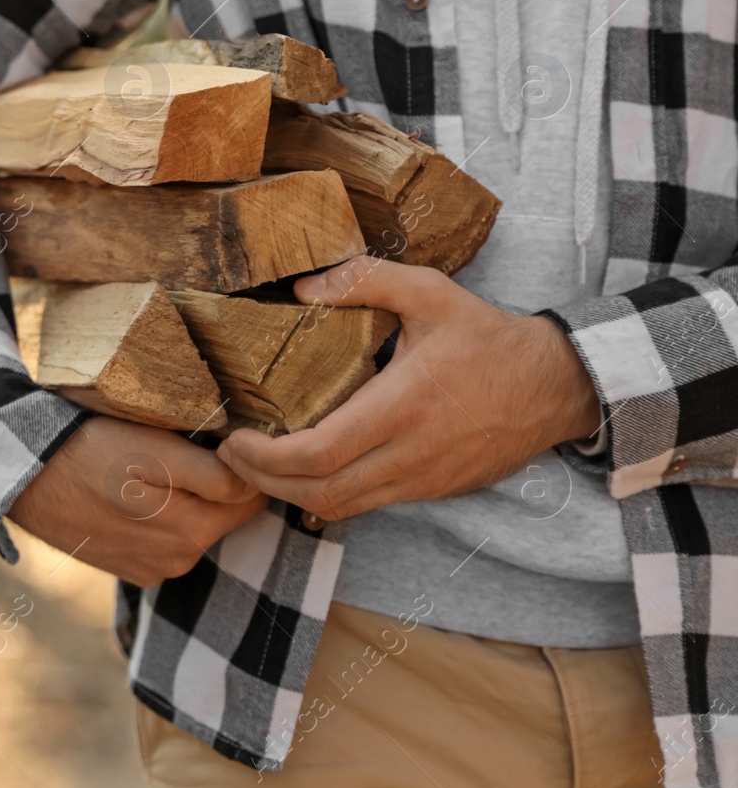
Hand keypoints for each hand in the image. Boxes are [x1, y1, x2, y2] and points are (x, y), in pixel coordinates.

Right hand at [7, 415, 267, 586]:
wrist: (23, 476)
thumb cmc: (89, 450)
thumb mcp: (154, 450)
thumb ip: (212, 474)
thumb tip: (255, 482)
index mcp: (191, 532)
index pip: (251, 499)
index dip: (245, 467)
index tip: (225, 441)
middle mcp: (177, 561)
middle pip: (224, 516)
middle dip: (218, 486)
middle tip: (188, 447)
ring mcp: (152, 570)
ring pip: (195, 528)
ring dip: (188, 502)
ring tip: (156, 468)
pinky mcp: (129, 570)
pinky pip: (165, 542)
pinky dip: (161, 519)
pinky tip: (135, 495)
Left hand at [215, 256, 602, 521]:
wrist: (556, 386)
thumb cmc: (488, 338)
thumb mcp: (431, 292)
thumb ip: (366, 280)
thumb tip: (302, 285)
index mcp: (403, 406)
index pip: (318, 454)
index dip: (266, 457)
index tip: (234, 438)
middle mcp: (409, 454)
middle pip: (320, 492)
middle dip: (264, 481)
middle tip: (230, 456)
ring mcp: (422, 480)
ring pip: (341, 508)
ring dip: (291, 494)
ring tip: (257, 466)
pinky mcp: (433, 491)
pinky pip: (367, 505)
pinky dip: (326, 495)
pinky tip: (305, 472)